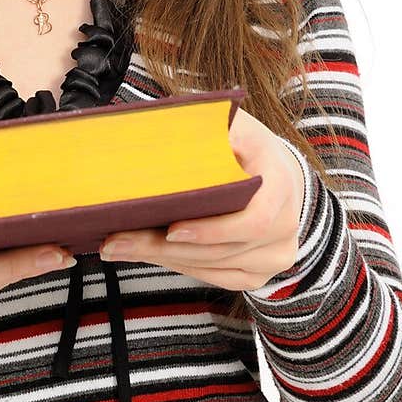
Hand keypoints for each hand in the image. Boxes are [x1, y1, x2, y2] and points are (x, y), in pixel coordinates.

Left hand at [99, 106, 306, 290]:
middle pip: (222, 249)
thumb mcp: (232, 124)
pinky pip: (217, 277)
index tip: (171, 229)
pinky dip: (181, 267)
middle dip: (164, 247)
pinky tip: (149, 255)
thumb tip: (158, 133)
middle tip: (115, 242)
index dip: (212, 230)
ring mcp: (276, 253)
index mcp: (281, 183)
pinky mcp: (260, 272)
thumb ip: (205, 128)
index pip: (254, 220)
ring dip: (163, 259)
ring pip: (214, 267)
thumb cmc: (244, 143)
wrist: (276, 171)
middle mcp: (286, 225)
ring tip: (118, 247)